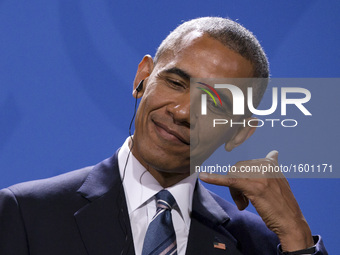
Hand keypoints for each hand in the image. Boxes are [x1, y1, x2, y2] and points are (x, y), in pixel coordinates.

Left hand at [199, 150, 313, 251]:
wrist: (291, 222)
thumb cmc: (282, 204)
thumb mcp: (279, 180)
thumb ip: (271, 167)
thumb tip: (273, 152)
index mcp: (270, 163)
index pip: (244, 165)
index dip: (242, 178)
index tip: (248, 189)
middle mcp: (265, 166)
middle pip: (236, 170)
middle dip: (236, 186)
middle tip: (244, 201)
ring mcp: (259, 175)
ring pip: (232, 176)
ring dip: (234, 192)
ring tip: (244, 204)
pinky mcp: (252, 186)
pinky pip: (229, 181)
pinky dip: (214, 178)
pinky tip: (203, 176)